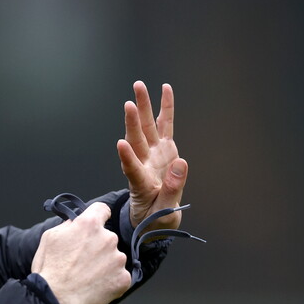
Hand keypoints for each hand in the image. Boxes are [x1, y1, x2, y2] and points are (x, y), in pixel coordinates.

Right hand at [31, 203, 130, 303]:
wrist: (55, 299)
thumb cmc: (50, 270)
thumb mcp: (50, 237)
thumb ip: (68, 225)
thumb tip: (76, 224)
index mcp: (90, 224)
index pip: (102, 209)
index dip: (98, 216)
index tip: (96, 225)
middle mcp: (108, 238)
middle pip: (108, 237)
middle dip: (98, 246)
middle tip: (84, 261)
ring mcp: (118, 259)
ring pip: (115, 258)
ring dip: (105, 264)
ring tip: (88, 276)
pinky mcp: (123, 279)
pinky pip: (120, 276)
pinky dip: (111, 281)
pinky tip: (96, 286)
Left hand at [117, 81, 187, 230]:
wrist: (157, 216)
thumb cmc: (156, 217)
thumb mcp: (164, 213)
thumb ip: (172, 190)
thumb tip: (182, 163)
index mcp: (141, 184)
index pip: (132, 170)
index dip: (127, 158)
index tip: (121, 144)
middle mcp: (144, 165)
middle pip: (137, 140)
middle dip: (133, 121)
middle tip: (129, 103)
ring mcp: (154, 155)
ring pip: (147, 128)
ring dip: (143, 107)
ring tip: (139, 87)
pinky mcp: (165, 149)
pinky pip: (165, 126)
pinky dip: (165, 108)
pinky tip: (165, 89)